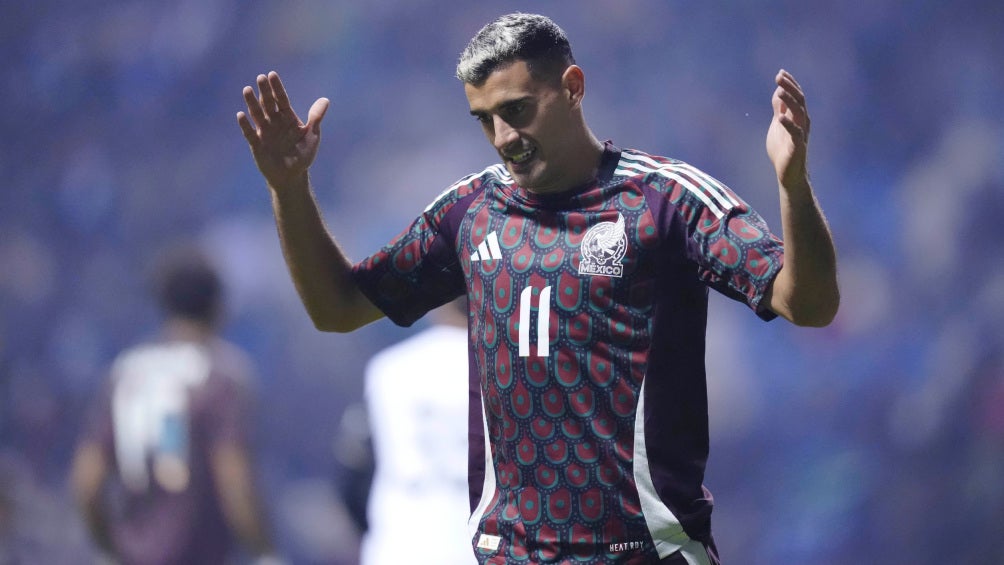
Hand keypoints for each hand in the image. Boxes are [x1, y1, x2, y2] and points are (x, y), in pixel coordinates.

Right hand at [237, 71, 329, 190]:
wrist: (292, 176)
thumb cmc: (303, 155)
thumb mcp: (312, 136)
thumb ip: (315, 118)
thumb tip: (325, 100)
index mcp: (288, 118)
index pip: (281, 99)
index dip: (276, 87)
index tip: (272, 75)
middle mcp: (274, 122)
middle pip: (268, 103)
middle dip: (264, 91)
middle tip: (260, 78)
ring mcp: (264, 132)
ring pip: (257, 114)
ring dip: (252, 103)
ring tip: (247, 90)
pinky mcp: (257, 144)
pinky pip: (250, 133)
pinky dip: (245, 125)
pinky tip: (241, 115)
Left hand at [765, 69, 809, 189]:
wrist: (788, 173)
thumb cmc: (783, 149)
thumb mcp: (778, 124)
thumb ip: (779, 109)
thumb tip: (779, 90)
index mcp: (798, 117)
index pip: (796, 96)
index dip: (790, 83)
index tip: (781, 72)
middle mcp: (803, 122)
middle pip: (799, 100)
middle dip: (790, 87)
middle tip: (779, 76)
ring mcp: (801, 134)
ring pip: (799, 113)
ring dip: (789, 101)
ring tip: (780, 90)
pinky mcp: (798, 146)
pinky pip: (795, 133)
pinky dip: (788, 124)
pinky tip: (780, 117)